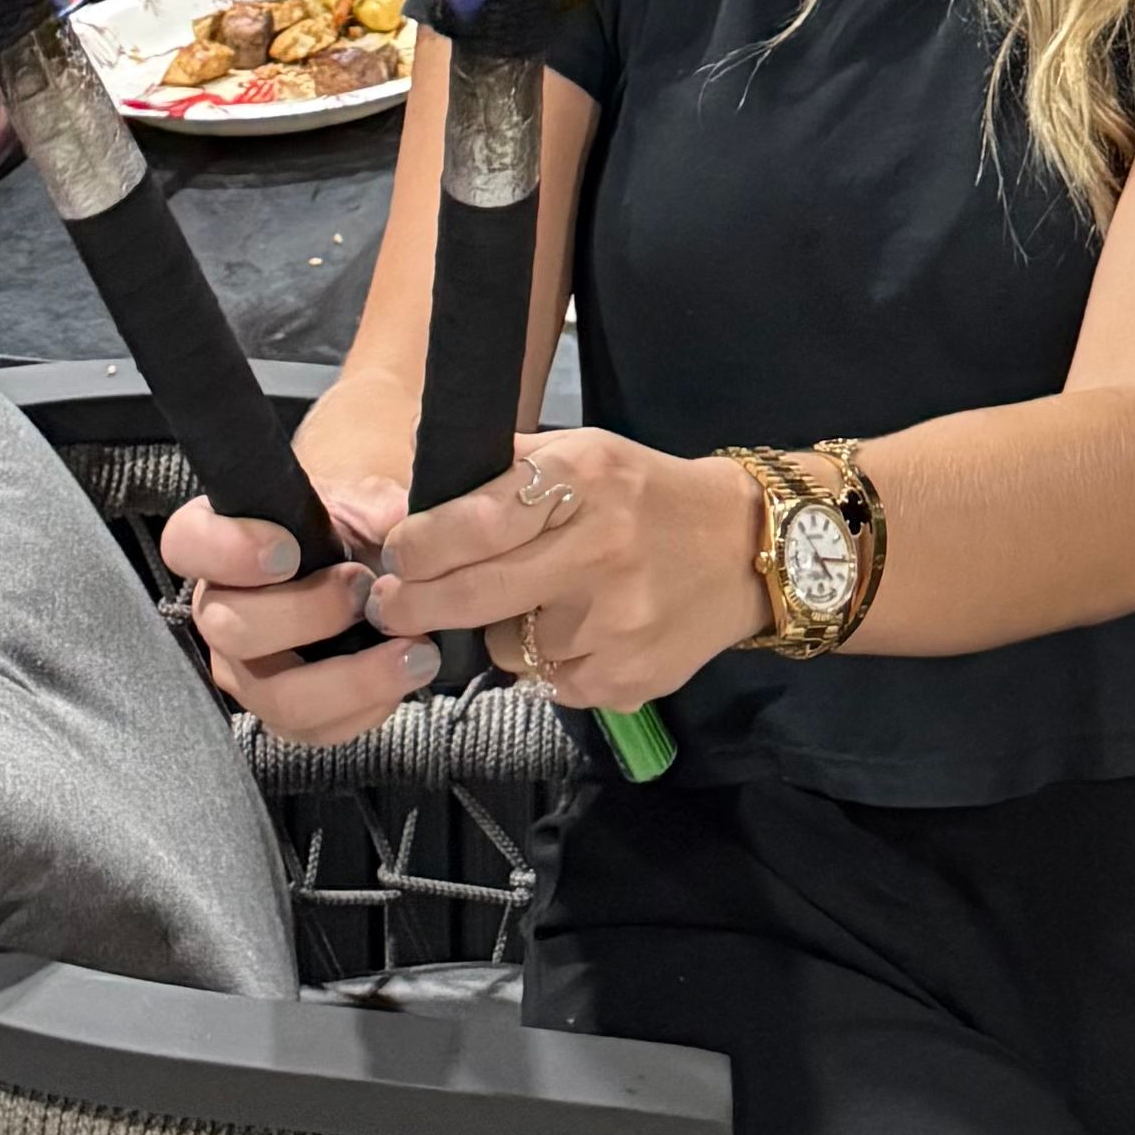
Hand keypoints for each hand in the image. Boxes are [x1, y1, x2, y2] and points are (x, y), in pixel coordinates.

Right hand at [164, 473, 416, 739]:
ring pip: (277, 696)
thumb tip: (400, 524)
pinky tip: (405, 676)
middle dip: (309, 614)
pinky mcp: (282, 714)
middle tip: (366, 589)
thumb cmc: (353, 529)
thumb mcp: (364, 501)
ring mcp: (245, 670)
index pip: (187, 544)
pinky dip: (367, 708)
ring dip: (352, 678)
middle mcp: (219, 610)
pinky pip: (314, 730)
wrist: (373, 575)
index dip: (229, 551)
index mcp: (219, 543)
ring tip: (413, 650)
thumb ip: (376, 508)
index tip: (288, 551)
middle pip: (233, 629)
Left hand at [365, 429, 764, 716]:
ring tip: (538, 601)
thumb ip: (508, 469)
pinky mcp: (626, 680)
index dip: (418, 547)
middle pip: (474, 595)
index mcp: (584, 480)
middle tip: (391, 605)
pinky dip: (548, 661)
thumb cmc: (646, 495)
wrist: (743, 549)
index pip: (475, 522)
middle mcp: (600, 551)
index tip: (394, 556)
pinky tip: (582, 629)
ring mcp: (615, 624)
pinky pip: (549, 682)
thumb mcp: (585, 453)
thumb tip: (422, 491)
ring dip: (500, 630)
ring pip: (505, 647)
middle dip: (414, 604)